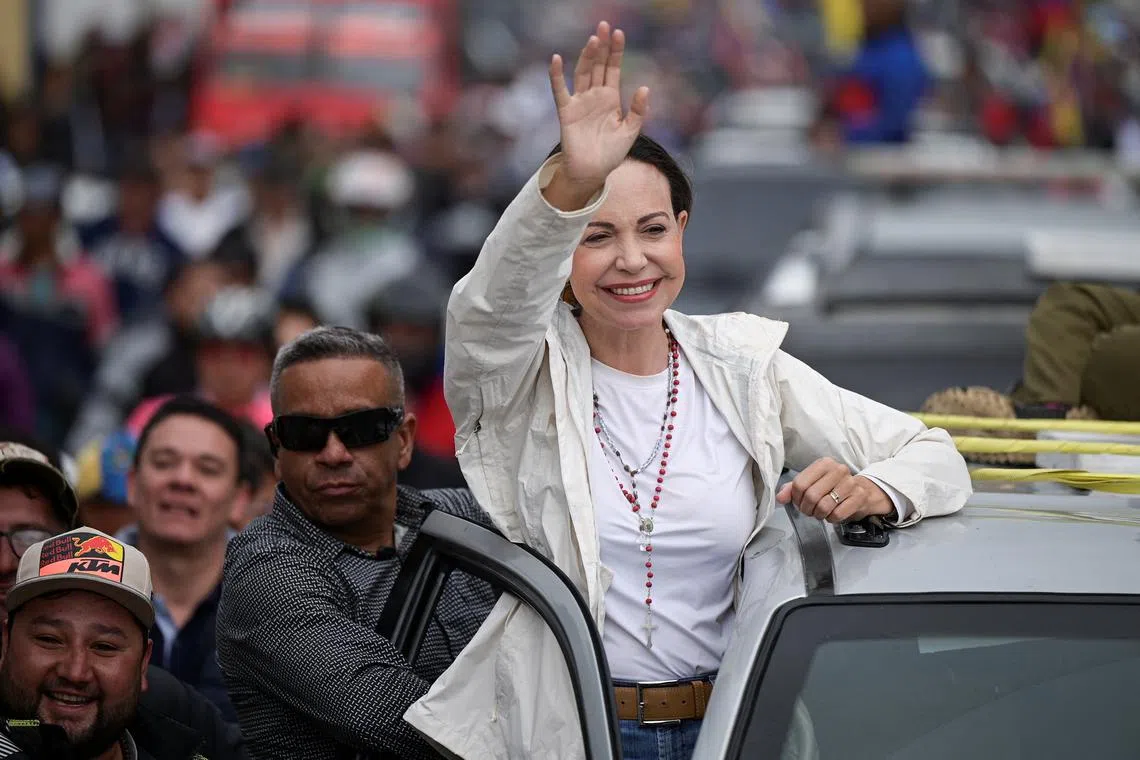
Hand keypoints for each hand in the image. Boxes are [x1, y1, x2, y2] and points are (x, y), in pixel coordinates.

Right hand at [547, 22, 649, 195]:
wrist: (592, 172)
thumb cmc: (611, 153)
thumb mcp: (630, 132)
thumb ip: (637, 111)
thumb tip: (644, 88)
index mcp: (611, 98)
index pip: (613, 68)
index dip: (616, 51)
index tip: (619, 33)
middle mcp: (594, 96)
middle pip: (597, 65)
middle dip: (602, 46)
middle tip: (604, 26)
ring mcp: (580, 102)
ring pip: (582, 73)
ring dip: (586, 56)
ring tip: (593, 40)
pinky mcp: (566, 112)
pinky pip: (560, 90)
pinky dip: (557, 75)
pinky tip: (556, 59)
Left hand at [775, 457, 894, 523]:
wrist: (862, 492)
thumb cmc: (833, 488)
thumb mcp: (813, 483)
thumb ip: (793, 489)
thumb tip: (780, 497)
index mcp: (824, 464)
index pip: (799, 483)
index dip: (795, 498)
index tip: (799, 502)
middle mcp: (838, 470)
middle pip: (811, 495)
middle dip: (806, 509)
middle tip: (809, 511)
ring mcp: (850, 483)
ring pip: (823, 506)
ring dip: (818, 514)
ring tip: (820, 512)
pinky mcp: (859, 497)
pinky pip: (836, 514)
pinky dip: (831, 518)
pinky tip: (832, 514)